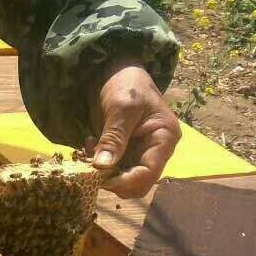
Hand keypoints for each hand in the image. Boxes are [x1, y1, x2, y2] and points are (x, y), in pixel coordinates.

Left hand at [86, 60, 180, 198]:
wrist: (117, 72)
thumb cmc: (127, 84)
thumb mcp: (121, 108)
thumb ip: (114, 137)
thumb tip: (103, 166)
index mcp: (165, 138)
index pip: (149, 173)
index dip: (126, 181)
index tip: (101, 180)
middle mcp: (157, 150)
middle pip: (139, 183)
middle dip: (114, 180)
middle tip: (92, 166)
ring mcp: (141, 153)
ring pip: (125, 180)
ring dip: (104, 173)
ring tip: (90, 150)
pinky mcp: (127, 153)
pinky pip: (114, 170)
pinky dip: (100, 164)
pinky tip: (90, 146)